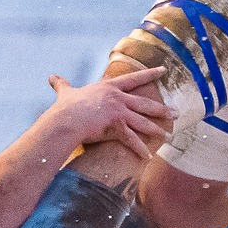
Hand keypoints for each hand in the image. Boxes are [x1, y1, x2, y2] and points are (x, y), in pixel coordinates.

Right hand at [47, 66, 172, 158]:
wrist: (65, 119)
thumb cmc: (65, 107)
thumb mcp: (65, 92)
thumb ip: (61, 85)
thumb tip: (51, 77)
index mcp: (108, 87)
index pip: (133, 79)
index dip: (150, 74)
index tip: (164, 71)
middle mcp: (117, 98)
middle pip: (145, 103)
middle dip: (162, 109)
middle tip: (177, 112)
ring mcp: (119, 112)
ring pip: (143, 122)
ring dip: (157, 130)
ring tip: (168, 137)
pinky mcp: (116, 127)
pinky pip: (132, 140)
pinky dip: (140, 149)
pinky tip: (148, 156)